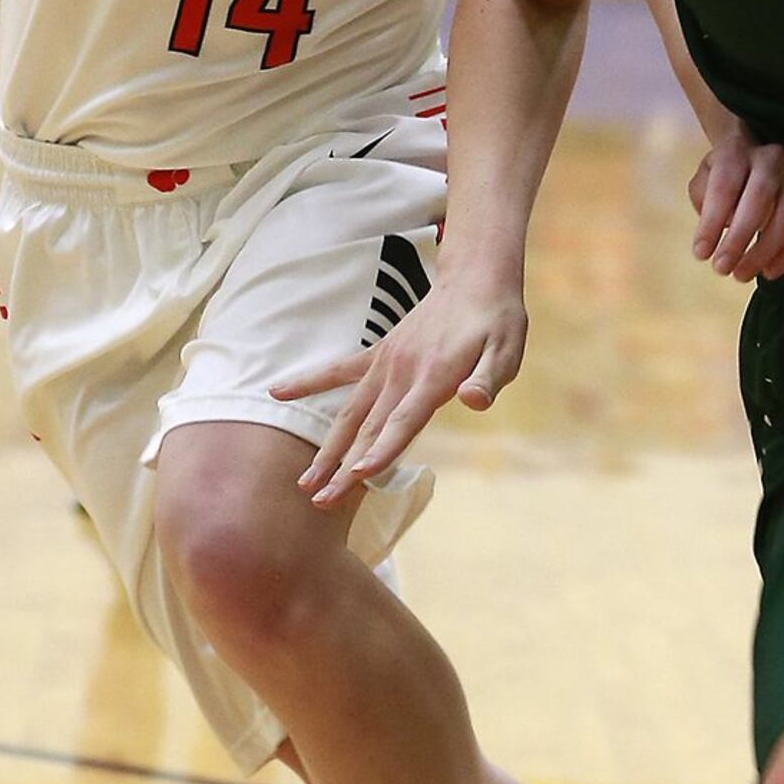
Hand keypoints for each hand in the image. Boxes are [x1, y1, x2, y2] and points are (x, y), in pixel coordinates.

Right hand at [271, 279, 528, 506]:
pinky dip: (308, 381)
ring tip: (305, 483)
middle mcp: (402, 372)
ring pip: (349, 412)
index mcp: (434, 377)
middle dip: (344, 467)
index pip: (404, 421)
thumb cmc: (497, 322)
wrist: (475, 281)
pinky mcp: (379, 354)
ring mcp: (385, 363)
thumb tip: (475, 401)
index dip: (383, 449)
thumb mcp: (507, 350)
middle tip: (321, 502)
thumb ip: (488, 379)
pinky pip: (337, 370)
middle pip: (369, 428)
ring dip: (327, 448)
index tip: (359, 475)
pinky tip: (277, 393)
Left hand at [688, 123, 783, 281]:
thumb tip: (716, 228)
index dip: (712, 222)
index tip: (701, 254)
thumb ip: (703, 198)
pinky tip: (770, 271)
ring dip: (764, 251)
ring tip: (742, 274)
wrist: (763, 164)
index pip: (724, 185)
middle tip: (722, 268)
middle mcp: (772, 157)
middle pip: (760, 197)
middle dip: (739, 238)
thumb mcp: (706, 182)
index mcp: (738, 150)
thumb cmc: (729, 181)